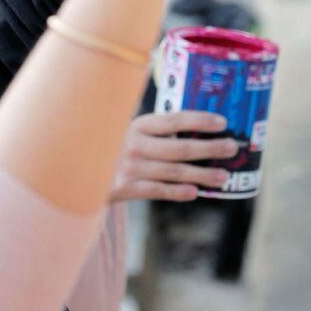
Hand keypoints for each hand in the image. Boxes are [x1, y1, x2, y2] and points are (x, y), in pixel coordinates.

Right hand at [111, 111, 236, 201]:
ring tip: (223, 176)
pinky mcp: (125, 187)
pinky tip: (195, 192)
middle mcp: (134, 144)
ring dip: (202, 174)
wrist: (79, 167)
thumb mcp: (128, 129)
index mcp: (138, 124)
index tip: (222, 122)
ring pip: (174, 172)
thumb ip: (154, 125)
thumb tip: (189, 117)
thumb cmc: (114, 146)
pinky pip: (158, 191)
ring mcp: (130, 167)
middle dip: (209, 148)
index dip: (199, 120)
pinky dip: (178, 192)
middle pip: (180, 148)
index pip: (173, 120)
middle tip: (232, 148)